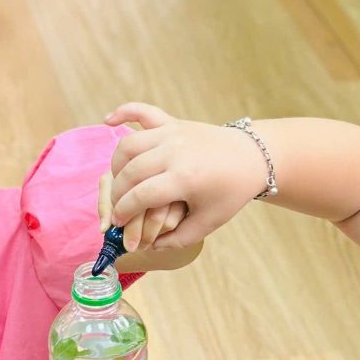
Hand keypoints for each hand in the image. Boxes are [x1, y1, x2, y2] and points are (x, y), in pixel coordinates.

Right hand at [105, 102, 266, 248]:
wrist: (252, 157)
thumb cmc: (230, 193)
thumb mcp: (208, 222)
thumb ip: (177, 239)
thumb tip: (148, 247)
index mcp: (185, 178)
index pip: (140, 196)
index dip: (124, 212)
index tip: (117, 224)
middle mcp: (175, 152)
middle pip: (129, 172)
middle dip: (117, 195)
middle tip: (116, 209)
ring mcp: (172, 133)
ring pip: (128, 146)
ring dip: (116, 166)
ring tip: (119, 183)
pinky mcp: (173, 122)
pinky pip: (142, 112)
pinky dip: (123, 113)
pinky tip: (107, 121)